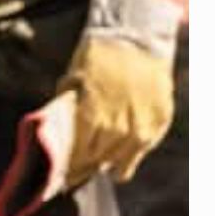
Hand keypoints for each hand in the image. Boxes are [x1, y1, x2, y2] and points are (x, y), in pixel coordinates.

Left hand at [54, 26, 178, 187]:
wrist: (137, 39)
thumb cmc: (98, 55)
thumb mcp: (73, 77)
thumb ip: (68, 105)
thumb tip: (56, 126)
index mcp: (91, 116)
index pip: (78, 151)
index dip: (69, 164)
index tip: (61, 176)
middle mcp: (117, 129)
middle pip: (98, 158)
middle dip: (84, 165)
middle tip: (73, 174)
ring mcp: (141, 129)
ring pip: (120, 160)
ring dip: (105, 164)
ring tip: (94, 169)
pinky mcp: (158, 126)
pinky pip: (140, 152)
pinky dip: (127, 160)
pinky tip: (118, 165)